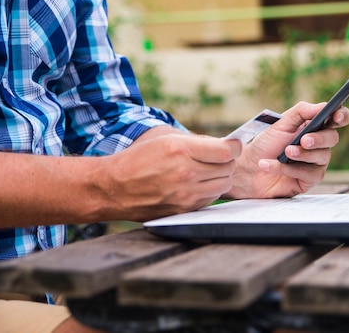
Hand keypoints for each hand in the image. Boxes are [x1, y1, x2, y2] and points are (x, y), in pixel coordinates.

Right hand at [100, 131, 241, 220]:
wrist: (114, 188)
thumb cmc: (140, 158)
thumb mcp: (167, 139)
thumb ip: (199, 142)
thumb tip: (226, 145)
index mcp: (181, 150)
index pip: (227, 151)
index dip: (234, 147)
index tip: (232, 145)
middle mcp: (186, 173)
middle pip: (229, 168)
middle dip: (226, 161)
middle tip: (216, 158)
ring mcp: (186, 194)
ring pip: (224, 185)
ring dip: (220, 176)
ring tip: (205, 171)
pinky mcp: (184, 209)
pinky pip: (211, 199)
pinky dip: (210, 191)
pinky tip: (196, 184)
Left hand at [226, 101, 348, 198]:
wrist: (248, 169)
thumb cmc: (265, 144)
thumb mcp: (280, 123)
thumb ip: (302, 111)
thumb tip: (323, 106)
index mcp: (314, 126)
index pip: (337, 119)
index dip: (342, 116)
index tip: (337, 115)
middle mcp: (318, 144)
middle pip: (332, 138)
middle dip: (319, 139)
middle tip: (304, 140)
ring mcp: (315, 163)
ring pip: (322, 157)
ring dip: (302, 154)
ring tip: (285, 152)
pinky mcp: (309, 180)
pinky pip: (309, 174)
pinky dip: (288, 169)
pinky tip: (271, 165)